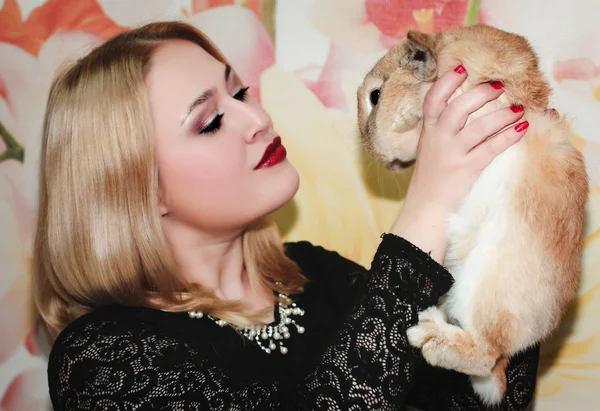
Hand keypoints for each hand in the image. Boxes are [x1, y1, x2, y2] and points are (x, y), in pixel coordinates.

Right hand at [391, 65, 527, 261]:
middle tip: (498, 85)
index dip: (446, 82)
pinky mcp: (467, 169)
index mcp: (428, 132)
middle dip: (479, 93)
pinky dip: (508, 136)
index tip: (461, 68)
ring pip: (478, 127)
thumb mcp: (429, 149)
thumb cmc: (430, 178)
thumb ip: (440, 128)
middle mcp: (438, 140)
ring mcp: (453, 155)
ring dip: (501, 114)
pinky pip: (491, 148)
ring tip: (518, 107)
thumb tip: (463, 106)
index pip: (433, 100)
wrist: (426, 208)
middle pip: (457, 108)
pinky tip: (522, 129)